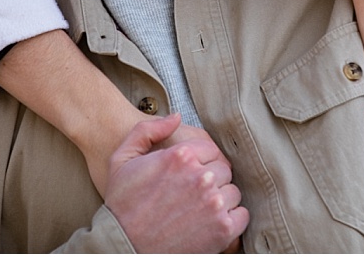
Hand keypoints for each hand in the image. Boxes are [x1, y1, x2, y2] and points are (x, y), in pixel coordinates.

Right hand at [105, 113, 248, 252]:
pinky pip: (242, 215)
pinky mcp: (222, 229)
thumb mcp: (122, 158)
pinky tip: (212, 223)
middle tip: (193, 195)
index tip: (190, 176)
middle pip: (223, 170)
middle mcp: (201, 177)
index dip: (201, 163)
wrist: (123, 247)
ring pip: (233, 192)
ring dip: (221, 199)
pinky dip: (231, 219)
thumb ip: (149, 130)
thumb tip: (177, 117)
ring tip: (200, 210)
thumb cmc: (121, 204)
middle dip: (211, 180)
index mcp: (181, 155)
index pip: (211, 150)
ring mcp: (214, 203)